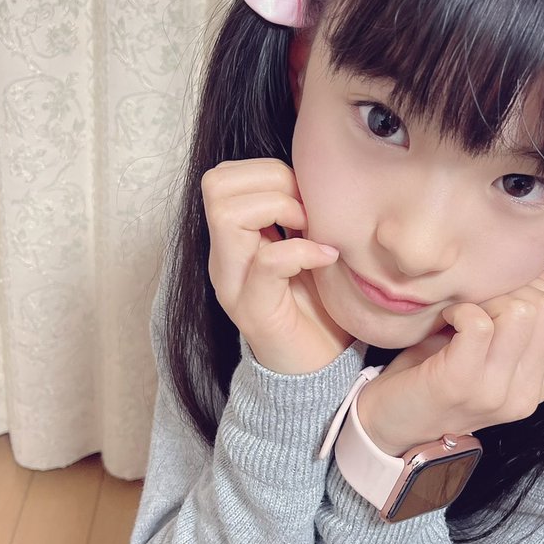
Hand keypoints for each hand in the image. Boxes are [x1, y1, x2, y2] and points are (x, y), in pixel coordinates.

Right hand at [201, 158, 352, 373]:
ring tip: (313, 232)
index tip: (306, 198)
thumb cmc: (317, 307)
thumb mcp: (307, 248)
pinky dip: (302, 251)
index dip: (268, 172)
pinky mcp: (255, 310)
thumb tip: (316, 173)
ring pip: (228, 214)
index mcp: (234, 239)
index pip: (223, 177)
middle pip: (216, 185)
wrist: (317, 372)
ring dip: (280, 210)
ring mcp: (234, 284)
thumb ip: (299, 214)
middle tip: (308, 213)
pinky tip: (327, 257)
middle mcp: (224, 258)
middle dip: (272, 183)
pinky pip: (267, 262)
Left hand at [356, 269, 543, 455]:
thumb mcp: (488, 348)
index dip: (537, 290)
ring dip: (487, 298)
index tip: (501, 296)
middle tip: (479, 301)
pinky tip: (447, 319)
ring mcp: (494, 392)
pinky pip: (479, 324)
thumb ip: (521, 318)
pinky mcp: (459, 384)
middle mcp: (525, 393)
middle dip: (513, 290)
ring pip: (520, 313)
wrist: (388, 424)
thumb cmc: (436, 376)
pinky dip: (462, 309)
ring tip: (464, 310)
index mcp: (539, 383)